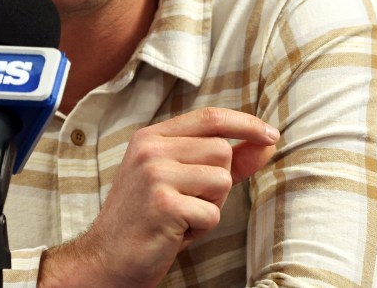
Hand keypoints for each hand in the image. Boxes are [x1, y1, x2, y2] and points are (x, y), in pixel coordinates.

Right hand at [40, 108, 277, 287]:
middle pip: (221, 151)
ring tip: (181, 216)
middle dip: (219, 182)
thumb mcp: (180, 181)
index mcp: (151, 137)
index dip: (245, 124)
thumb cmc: (147, 219)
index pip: (209, 117)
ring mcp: (154, 174)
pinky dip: (202, 229)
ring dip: (211, 206)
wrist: (107, 258)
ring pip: (221, 180)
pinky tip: (175, 232)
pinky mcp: (163, 204)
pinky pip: (212, 213)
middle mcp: (151, 149)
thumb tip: (265, 142)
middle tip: (189, 202)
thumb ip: (222, 160)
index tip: (270, 134)